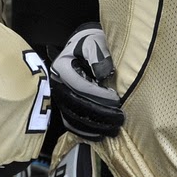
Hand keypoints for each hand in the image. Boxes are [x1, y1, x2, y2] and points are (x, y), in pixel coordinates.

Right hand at [50, 24, 125, 140]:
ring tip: (113, 129)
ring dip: (93, 126)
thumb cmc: (91, 43)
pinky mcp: (65, 105)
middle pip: (77, 104)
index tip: (116, 99)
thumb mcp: (95, 41)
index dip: (98, 95)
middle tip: (119, 119)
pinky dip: (85, 131)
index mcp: (62, 67)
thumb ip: (99, 55)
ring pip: (73, 117)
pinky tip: (100, 135)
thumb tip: (104, 74)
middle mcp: (57, 84)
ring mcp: (60, 97)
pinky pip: (71, 122)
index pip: (80, 86)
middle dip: (99, 114)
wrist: (83, 45)